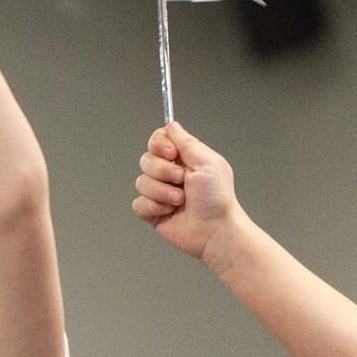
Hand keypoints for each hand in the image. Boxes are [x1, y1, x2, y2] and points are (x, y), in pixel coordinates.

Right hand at [133, 121, 240, 266]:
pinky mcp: (153, 212)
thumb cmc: (217, 199)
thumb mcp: (207, 161)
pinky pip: (138, 203)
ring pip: (141, 182)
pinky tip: (169, 212)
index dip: (159, 145)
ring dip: (162, 192)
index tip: (171, 154)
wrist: (215, 231)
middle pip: (146, 159)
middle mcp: (170, 174)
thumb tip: (171, 125)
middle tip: (182, 181)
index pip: (158, 140)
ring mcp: (160, 193)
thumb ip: (186, 141)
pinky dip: (154, 207)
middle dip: (162, 171)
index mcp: (183, 159)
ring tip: (180, 200)